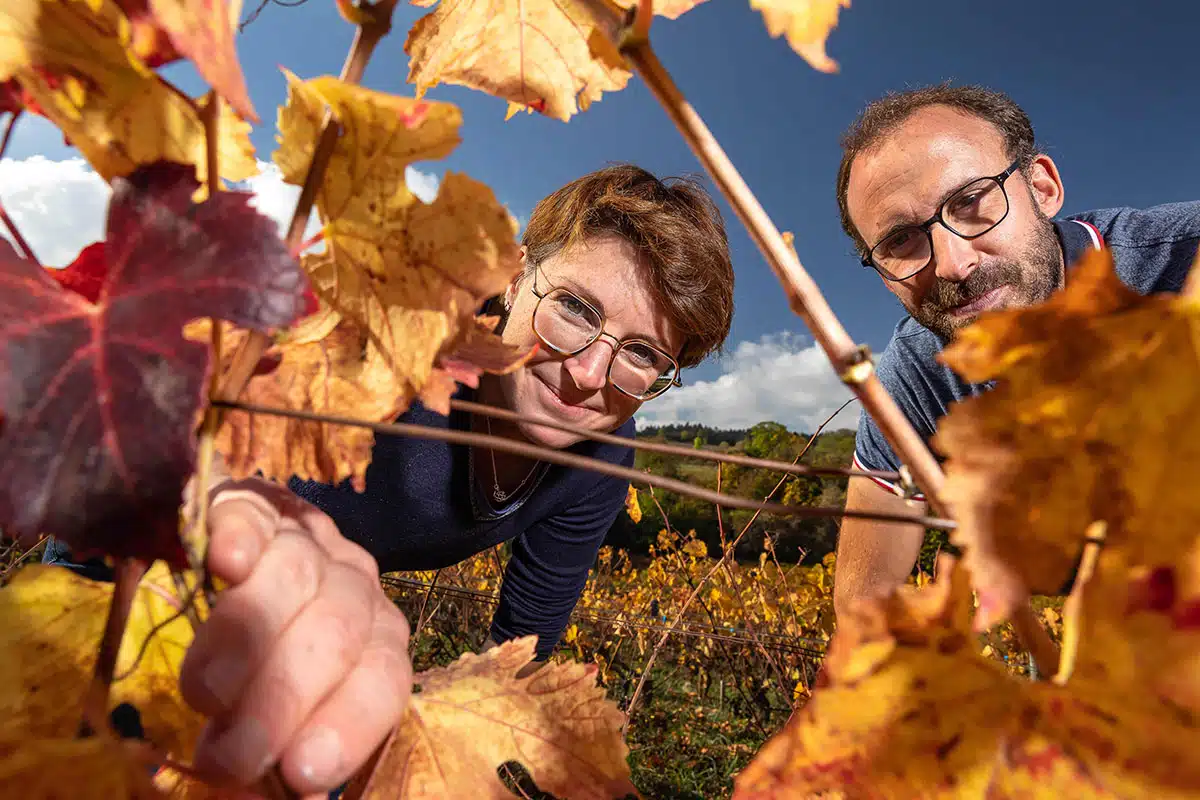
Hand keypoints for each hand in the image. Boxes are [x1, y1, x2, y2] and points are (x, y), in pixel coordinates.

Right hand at [179, 477, 412, 796]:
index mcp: (376, 638)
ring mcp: (306, 540)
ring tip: (206, 696)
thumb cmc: (264, 660)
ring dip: (248, 640)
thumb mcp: (288, 711)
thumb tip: (286, 793)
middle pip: (335, 631)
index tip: (301, 773)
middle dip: (283, 699)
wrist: (238, 555)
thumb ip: (291, 744)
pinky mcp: (252, 506)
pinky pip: (253, 517)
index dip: (347, 724)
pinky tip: (223, 565)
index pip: (383, 677)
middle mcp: (353, 585)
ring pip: (294, 576)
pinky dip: (240, 538)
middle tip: (232, 756)